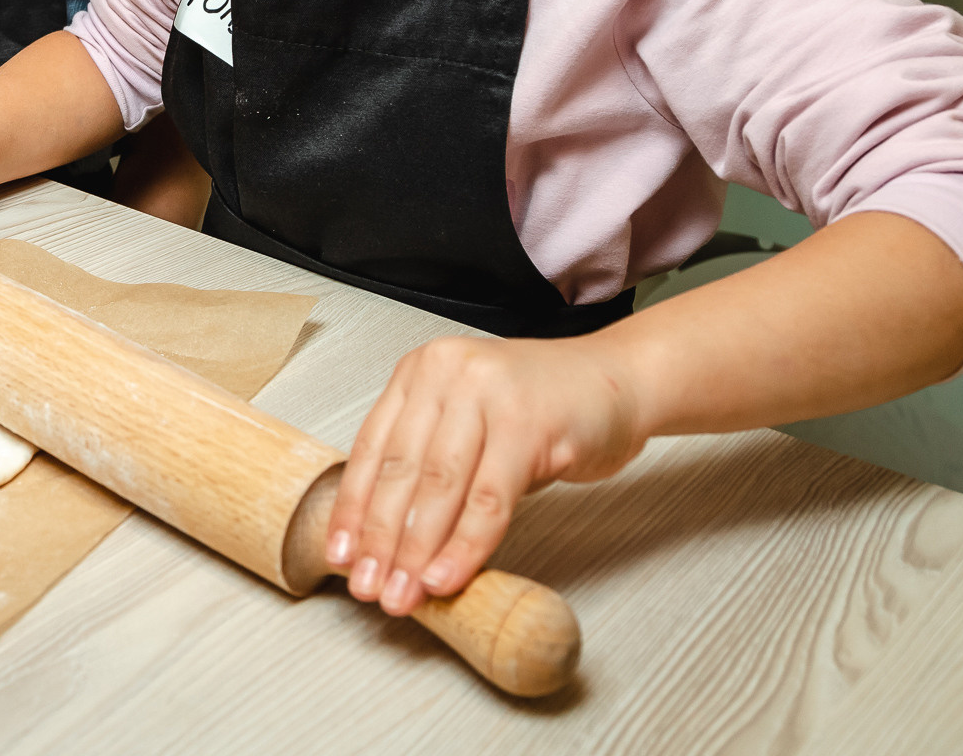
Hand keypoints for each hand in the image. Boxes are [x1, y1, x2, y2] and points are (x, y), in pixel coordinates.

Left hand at [326, 334, 645, 614]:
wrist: (621, 381)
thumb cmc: (546, 407)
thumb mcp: (473, 422)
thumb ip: (432, 465)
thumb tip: (388, 539)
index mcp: (422, 371)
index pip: (373, 447)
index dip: (353, 507)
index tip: (341, 554)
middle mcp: (448, 373)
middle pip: (400, 469)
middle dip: (381, 539)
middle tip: (369, 586)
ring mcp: (488, 392)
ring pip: (439, 486)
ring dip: (416, 550)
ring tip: (404, 592)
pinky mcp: (529, 423)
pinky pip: (488, 498)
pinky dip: (465, 544)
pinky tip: (447, 575)